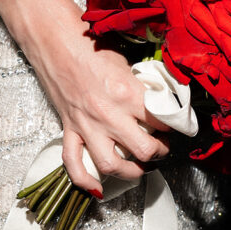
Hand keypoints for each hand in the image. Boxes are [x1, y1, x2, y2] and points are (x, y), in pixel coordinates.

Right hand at [22, 1, 169, 194]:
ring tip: (140, 168)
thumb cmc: (90, 46)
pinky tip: (98, 188)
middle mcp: (108, 114)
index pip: (161, 121)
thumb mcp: (126, 62)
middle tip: (163, 148)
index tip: (176, 126)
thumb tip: (161, 99)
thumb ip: (142, 85)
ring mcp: (86, 125)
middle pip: (143, 150)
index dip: (174, 126)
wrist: (54, 41)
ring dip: (130, 172)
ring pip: (111, 164)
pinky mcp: (69, 129)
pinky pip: (74, 163)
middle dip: (159, 152)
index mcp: (126, 94)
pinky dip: (85, 180)